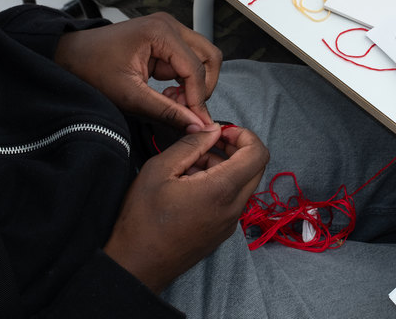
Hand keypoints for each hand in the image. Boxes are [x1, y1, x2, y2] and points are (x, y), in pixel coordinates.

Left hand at [53, 12, 221, 129]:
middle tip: (185, 108)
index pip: (196, 68)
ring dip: (195, 84)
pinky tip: (167, 94)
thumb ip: (166, 111)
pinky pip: (189, 61)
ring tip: (173, 101)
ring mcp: (169, 30)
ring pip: (203, 58)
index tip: (196, 122)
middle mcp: (170, 25)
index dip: (199, 98)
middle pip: (210, 56)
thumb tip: (196, 126)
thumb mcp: (129, 96)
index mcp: (160, 32)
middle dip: (203, 86)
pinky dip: (185, 80)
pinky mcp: (166, 39)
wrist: (72, 56)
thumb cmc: (92, 69)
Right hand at [104, 124, 268, 291]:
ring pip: (243, 183)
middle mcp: (233, 208)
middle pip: (255, 167)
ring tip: (189, 166)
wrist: (137, 265)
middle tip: (208, 143)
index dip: (244, 135)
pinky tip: (190, 185)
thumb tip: (213, 130)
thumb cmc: (143, 218)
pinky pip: (232, 200)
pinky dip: (220, 184)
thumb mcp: (160, 169)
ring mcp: (229, 223)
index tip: (221, 132)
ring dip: (225, 166)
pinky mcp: (221, 232)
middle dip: (236, 148)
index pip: (258, 154)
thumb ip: (191, 144)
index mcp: (221, 190)